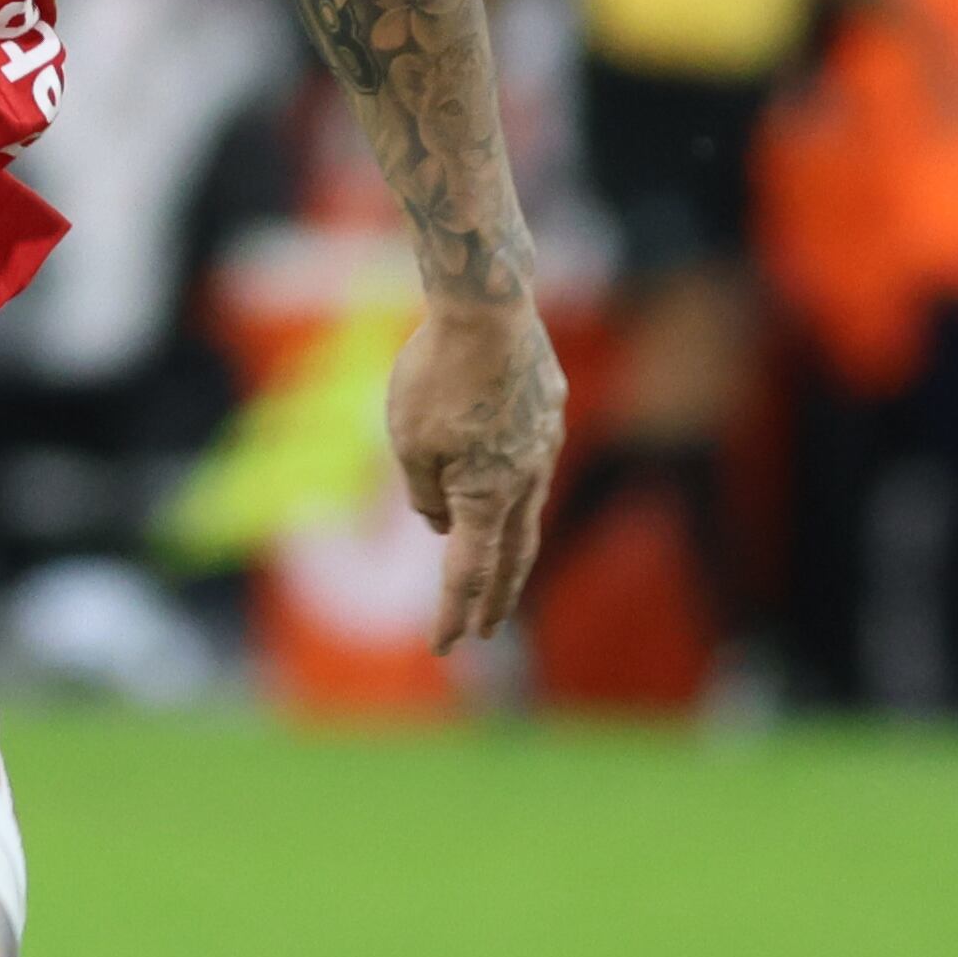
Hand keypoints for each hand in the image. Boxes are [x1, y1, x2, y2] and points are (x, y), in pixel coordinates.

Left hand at [387, 294, 563, 648]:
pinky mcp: (549, 411)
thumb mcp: (408, 442)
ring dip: (510, 547)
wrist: (489, 308)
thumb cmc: (436, 375)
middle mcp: (525, 479)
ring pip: (527, 510)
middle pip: (511, 555)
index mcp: (487, 496)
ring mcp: (544, 445)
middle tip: (484, 630)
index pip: (468, 571)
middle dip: (495, 597)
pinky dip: (514, 490)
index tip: (445, 647)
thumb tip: (438, 524)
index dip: (454, 612)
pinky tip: (504, 487)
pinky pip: (529, 462)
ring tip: (498, 572)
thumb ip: (423, 492)